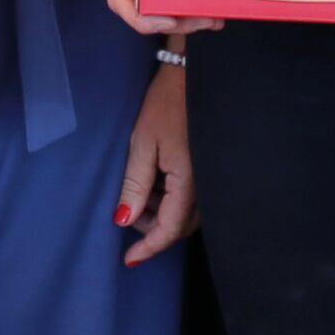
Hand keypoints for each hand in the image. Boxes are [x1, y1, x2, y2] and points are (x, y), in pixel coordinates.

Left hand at [116, 60, 197, 262]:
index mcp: (189, 181)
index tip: (129, 260)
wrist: (195, 74)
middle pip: (181, 227)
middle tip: (126, 220)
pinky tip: (155, 183)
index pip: (169, 230)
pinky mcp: (210, 168)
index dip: (148, 248)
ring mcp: (211, 177)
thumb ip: (134, 185)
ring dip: (162, 215)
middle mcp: (207, 184)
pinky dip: (172, 200)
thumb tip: (123, 220)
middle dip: (153, 231)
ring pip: (187, 214)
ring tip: (137, 195)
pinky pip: (193, 197)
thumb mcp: (143, 143)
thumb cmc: (167, 104)